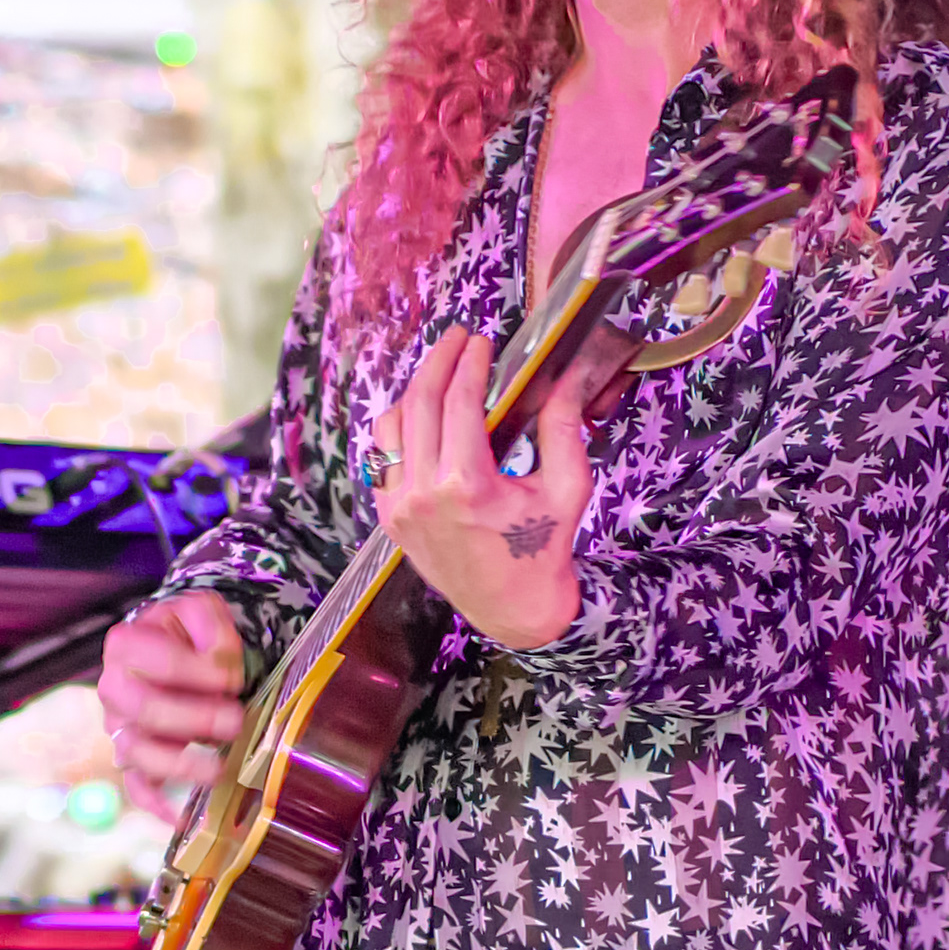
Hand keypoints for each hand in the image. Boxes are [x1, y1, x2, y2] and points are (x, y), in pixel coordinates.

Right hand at [95, 593, 245, 815]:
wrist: (177, 648)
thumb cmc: (188, 633)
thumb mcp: (201, 610)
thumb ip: (211, 624)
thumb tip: (220, 662)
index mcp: (126, 644)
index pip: (157, 661)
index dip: (197, 671)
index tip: (231, 675)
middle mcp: (114, 687)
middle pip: (142, 709)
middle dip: (193, 718)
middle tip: (233, 720)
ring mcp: (121, 726)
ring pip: (136, 751)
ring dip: (179, 761)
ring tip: (218, 766)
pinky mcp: (135, 757)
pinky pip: (136, 785)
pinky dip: (156, 803)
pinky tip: (179, 815)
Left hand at [372, 330, 586, 649]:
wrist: (514, 610)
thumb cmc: (544, 552)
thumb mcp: (567, 488)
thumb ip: (562, 427)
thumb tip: (564, 376)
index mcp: (466, 487)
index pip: (459, 403)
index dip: (468, 364)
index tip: (479, 342)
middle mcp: (423, 495)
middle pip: (420, 404)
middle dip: (438, 363)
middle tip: (456, 339)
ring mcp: (400, 508)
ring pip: (391, 427)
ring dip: (414, 392)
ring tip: (438, 370)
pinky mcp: (390, 519)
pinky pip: (382, 459)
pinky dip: (399, 429)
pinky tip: (420, 414)